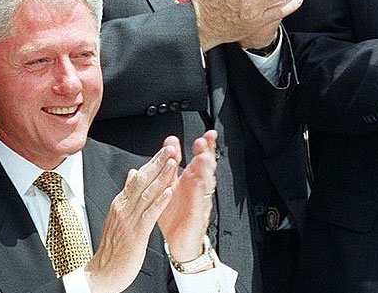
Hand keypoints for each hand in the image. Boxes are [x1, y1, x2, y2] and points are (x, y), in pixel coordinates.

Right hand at [84, 144, 178, 292]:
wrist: (101, 273)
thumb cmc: (111, 248)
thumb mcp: (117, 216)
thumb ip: (126, 194)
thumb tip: (132, 173)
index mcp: (120, 203)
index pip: (138, 177)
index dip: (152, 162)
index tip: (164, 150)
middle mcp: (124, 208)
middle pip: (142, 180)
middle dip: (157, 163)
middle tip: (170, 148)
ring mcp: (129, 220)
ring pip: (147, 193)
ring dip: (161, 177)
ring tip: (173, 163)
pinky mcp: (136, 234)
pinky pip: (149, 215)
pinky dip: (159, 202)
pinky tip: (169, 191)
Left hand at [158, 131, 216, 261]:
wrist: (176, 242)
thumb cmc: (175, 213)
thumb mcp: (169, 184)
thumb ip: (170, 163)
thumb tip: (170, 141)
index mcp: (190, 178)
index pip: (199, 158)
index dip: (205, 146)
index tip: (207, 134)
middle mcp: (197, 188)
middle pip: (206, 168)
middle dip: (206, 154)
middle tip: (204, 142)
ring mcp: (199, 201)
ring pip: (206, 184)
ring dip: (205, 171)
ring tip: (204, 158)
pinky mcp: (197, 216)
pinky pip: (199, 203)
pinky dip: (199, 194)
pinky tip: (198, 184)